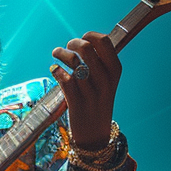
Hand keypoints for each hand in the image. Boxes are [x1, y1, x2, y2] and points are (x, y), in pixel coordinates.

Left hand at [51, 31, 121, 149]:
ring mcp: (91, 91)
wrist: (94, 135)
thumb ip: (100, 63)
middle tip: (67, 46)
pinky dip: (56, 70)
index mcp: (115, 71)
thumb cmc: (98, 103)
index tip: (83, 38)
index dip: (90, 35)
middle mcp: (105, 80)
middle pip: (86, 48)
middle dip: (73, 43)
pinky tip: (55, 70)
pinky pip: (63, 77)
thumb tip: (85, 42)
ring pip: (72, 61)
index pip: (104, 42)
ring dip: (60, 53)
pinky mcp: (76, 101)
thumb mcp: (107, 83)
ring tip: (56, 53)